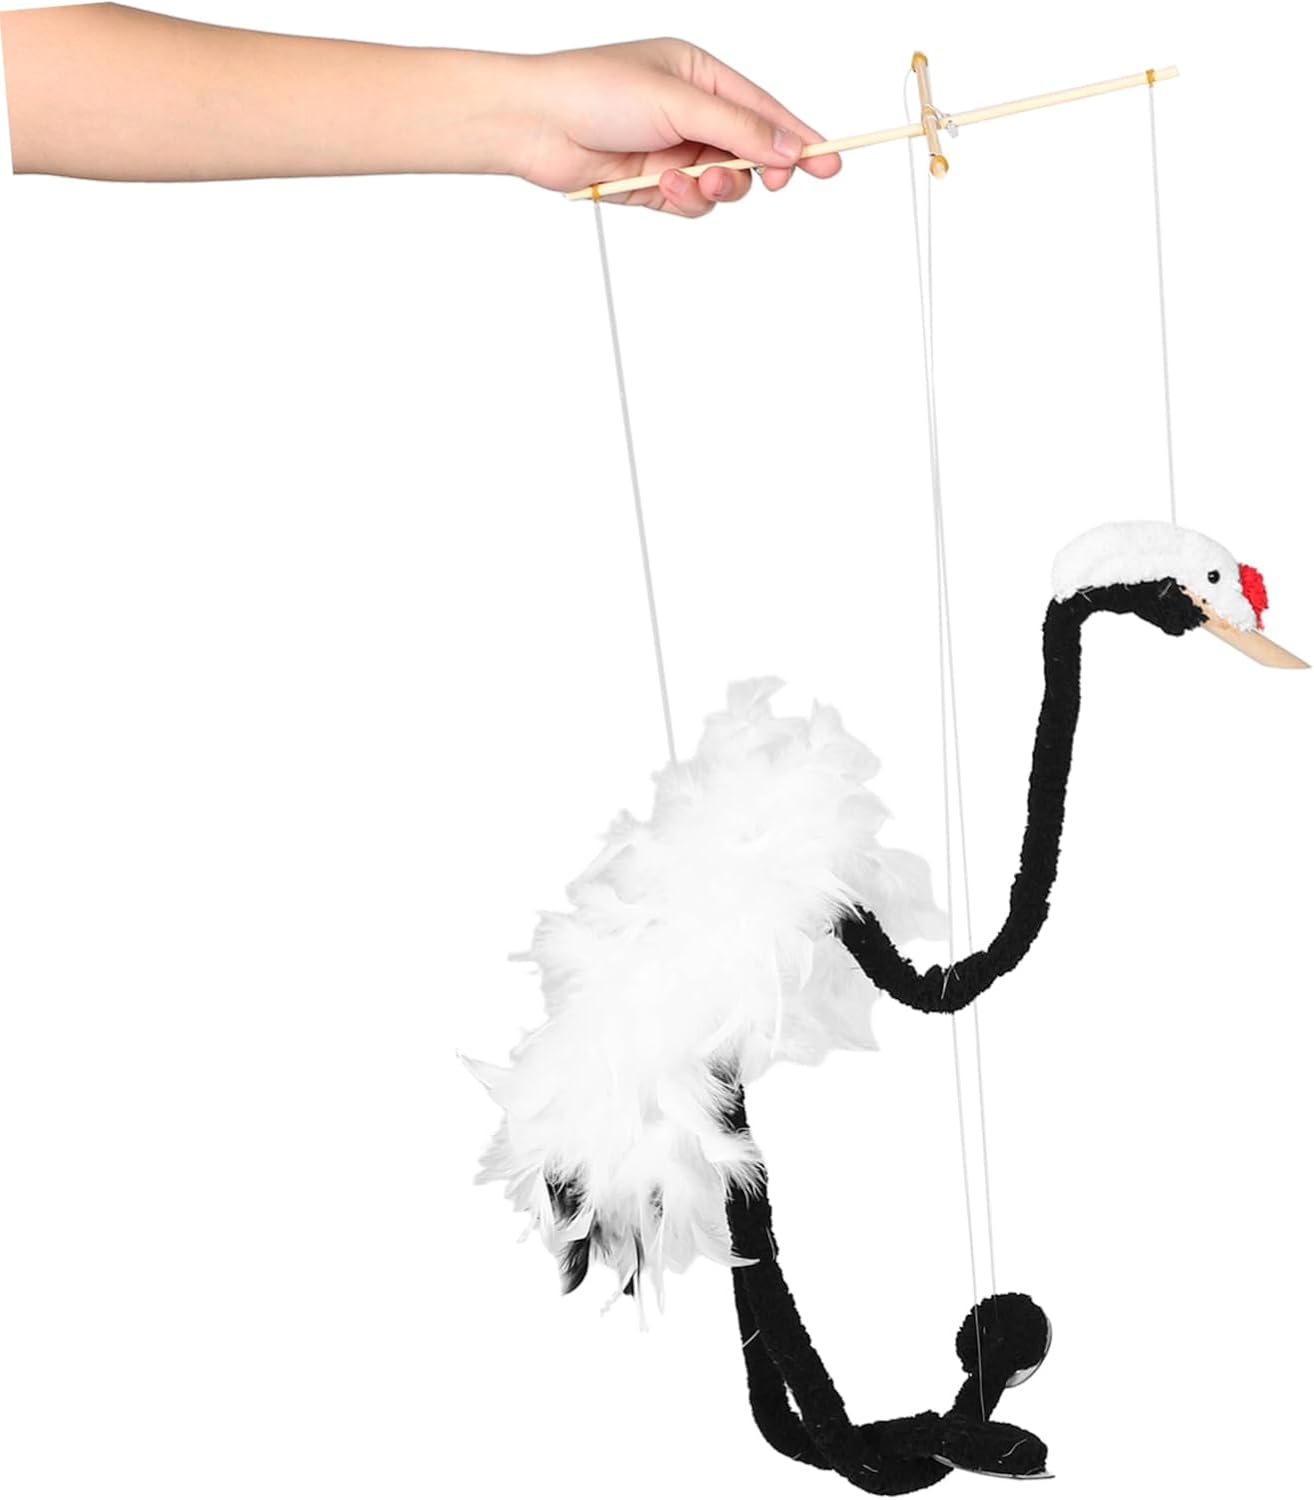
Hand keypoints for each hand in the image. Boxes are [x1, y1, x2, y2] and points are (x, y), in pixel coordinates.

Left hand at [511, 38, 841, 215]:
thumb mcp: (680, 101)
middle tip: (767, 181)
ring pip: (722, 185)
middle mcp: (690, 113)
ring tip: (688, 178)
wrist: (536, 126)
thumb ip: (740, 128)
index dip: (799, 138)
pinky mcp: (652, 186)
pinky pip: (689, 203)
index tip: (830, 162)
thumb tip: (790, 147)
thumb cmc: (594, 91)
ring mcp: (672, 151)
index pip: (765, 109)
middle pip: (750, 153)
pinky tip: (656, 184)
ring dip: (712, 187)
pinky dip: (681, 199)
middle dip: (755, 169)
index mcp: (701, 75)